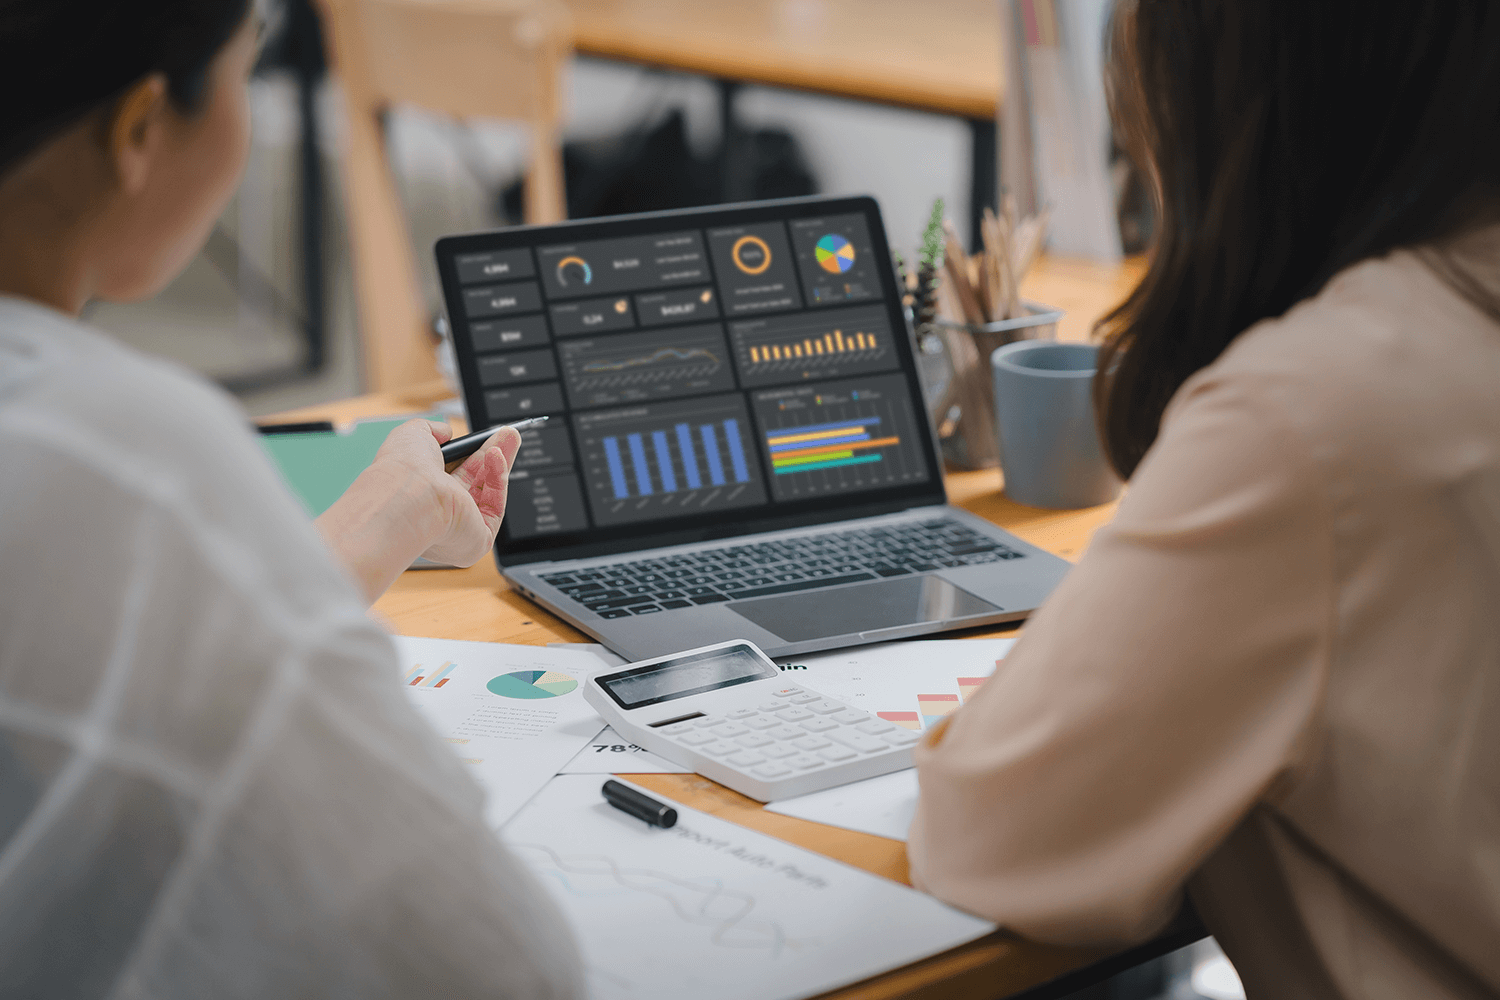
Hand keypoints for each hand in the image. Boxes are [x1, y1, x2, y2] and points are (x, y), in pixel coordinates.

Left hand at [315, 419, 521, 603]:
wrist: (407, 495)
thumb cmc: (402, 469)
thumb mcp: (413, 435)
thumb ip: (432, 430)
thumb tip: (446, 432)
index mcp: (419, 496)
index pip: (450, 476)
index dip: (469, 454)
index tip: (483, 438)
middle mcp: (437, 515)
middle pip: (474, 482)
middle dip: (492, 454)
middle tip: (506, 434)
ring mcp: (458, 529)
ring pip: (488, 492)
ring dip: (500, 462)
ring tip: (509, 437)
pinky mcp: (477, 539)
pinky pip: (495, 506)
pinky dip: (498, 480)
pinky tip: (497, 457)